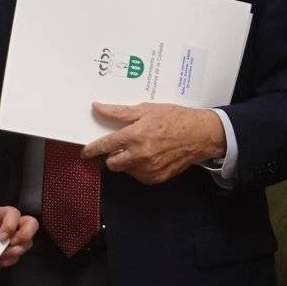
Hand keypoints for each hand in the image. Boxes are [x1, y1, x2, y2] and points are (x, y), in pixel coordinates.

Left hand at [0, 204, 38, 267]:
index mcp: (4, 214)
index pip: (14, 213)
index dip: (10, 225)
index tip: (1, 237)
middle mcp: (15, 224)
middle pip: (32, 224)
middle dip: (25, 235)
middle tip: (12, 243)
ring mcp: (16, 237)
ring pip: (27, 243)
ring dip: (16, 250)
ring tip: (3, 254)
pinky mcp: (12, 250)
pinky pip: (17, 257)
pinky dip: (9, 260)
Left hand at [82, 103, 225, 184]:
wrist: (200, 135)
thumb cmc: (176, 119)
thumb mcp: (147, 109)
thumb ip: (120, 112)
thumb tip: (98, 108)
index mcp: (135, 136)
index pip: (105, 146)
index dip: (92, 149)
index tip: (86, 152)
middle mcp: (140, 155)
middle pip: (112, 163)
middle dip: (111, 156)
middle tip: (120, 146)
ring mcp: (149, 169)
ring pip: (125, 170)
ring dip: (127, 161)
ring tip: (141, 148)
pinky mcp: (157, 178)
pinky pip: (139, 175)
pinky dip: (139, 168)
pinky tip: (150, 156)